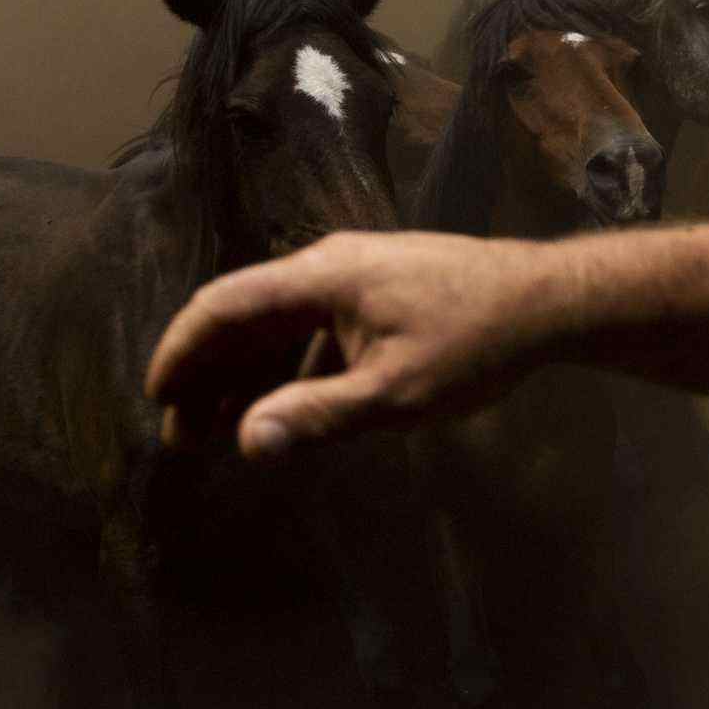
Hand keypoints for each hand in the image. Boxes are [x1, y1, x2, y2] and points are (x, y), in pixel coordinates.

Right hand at [146, 230, 552, 458]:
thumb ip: (317, 416)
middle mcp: (329, 266)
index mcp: (321, 276)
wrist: (551, 301)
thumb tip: (246, 443)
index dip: (182, 350)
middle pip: (246, 318)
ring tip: (222, 431)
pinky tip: (285, 411)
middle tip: (182, 436)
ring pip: (281, 327)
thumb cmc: (477, 342)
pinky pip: (316, 331)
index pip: (225, 305)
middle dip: (208, 376)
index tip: (156, 397)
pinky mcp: (381, 294)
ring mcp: (356, 277)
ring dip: (248, 377)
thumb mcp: (396, 393)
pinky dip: (290, 370)